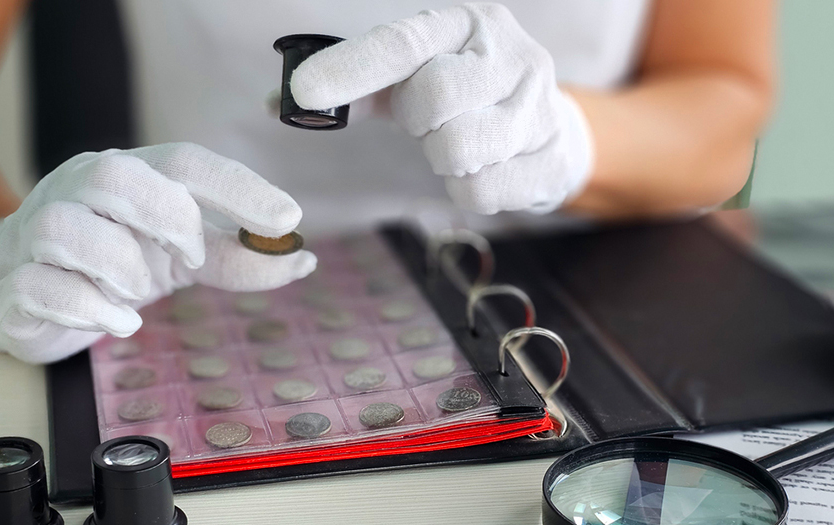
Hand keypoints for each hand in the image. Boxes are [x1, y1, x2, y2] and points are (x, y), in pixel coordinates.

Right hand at [0, 143, 316, 363]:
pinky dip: (86, 307)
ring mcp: (33, 235)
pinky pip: (36, 284)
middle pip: (114, 175)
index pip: (183, 162)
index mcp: (126, 177)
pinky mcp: (9, 286)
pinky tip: (117, 322)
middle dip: (166, 216)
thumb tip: (302, 259)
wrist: (15, 294)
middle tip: (191, 258)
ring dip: (118, 265)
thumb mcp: (177, 257)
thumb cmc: (107, 265)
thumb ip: (236, 258)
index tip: (288, 221)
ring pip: (63, 227)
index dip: (238, 187)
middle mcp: (75, 193)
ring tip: (139, 295)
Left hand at [290, 3, 592, 214]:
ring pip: (459, 149)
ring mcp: (539, 106)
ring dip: (444, 158)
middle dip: (420, 121)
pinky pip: (482, 191)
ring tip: (458, 144)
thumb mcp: (414, 79)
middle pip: (435, 97)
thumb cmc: (466, 99)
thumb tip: (281, 102)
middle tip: (430, 124)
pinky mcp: (552, 157)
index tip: (304, 90)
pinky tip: (483, 169)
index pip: (402, 42)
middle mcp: (509, 54)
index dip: (351, 67)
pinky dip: (467, 189)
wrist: (553, 132)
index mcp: (466, 24)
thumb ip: (356, 87)